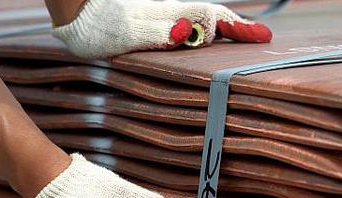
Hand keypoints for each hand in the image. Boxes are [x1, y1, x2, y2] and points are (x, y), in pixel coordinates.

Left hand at [52, 0, 272, 57]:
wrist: (78, 13)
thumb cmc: (99, 25)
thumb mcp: (127, 31)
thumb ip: (157, 32)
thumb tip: (187, 32)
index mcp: (171, 16)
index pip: (213, 18)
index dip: (239, 28)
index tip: (263, 37)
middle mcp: (174, 16)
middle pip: (214, 18)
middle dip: (239, 28)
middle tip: (263, 37)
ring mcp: (168, 21)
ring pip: (204, 22)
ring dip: (228, 30)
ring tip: (248, 38)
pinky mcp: (160, 28)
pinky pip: (192, 28)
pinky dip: (210, 33)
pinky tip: (215, 40)